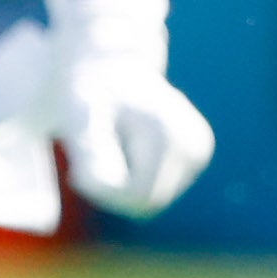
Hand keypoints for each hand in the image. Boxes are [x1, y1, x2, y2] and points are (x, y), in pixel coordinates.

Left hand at [52, 62, 211, 216]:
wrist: (112, 73)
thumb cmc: (90, 96)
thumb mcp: (78, 120)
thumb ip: (89, 152)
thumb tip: (98, 187)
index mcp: (169, 134)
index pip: (140, 197)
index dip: (103, 196)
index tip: (77, 174)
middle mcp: (194, 145)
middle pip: (149, 205)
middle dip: (111, 195)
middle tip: (83, 167)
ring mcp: (199, 153)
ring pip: (152, 203)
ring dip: (120, 190)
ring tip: (103, 154)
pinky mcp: (195, 159)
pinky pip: (155, 193)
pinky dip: (131, 183)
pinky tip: (121, 155)